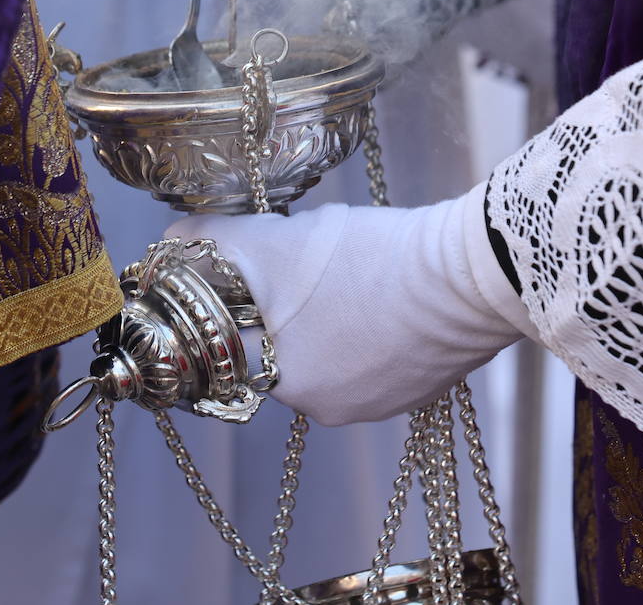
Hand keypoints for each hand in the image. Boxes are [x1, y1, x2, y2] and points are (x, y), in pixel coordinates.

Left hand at [166, 188, 535, 424]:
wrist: (469, 276)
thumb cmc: (368, 257)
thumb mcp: (274, 238)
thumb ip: (212, 242)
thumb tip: (173, 236)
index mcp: (280, 379)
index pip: (230, 347)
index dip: (222, 308)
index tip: (226, 281)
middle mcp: (321, 406)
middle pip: (279, 351)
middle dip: (278, 311)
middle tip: (295, 267)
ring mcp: (373, 403)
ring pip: (328, 353)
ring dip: (325, 321)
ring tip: (347, 275)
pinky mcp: (414, 391)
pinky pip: (372, 359)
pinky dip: (368, 331)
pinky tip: (382, 295)